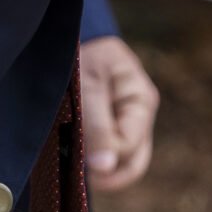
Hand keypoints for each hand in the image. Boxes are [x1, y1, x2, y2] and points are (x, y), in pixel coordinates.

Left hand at [78, 35, 159, 192]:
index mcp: (141, 101)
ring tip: (71, 160)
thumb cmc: (81, 55)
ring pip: (121, 165)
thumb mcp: (87, 86)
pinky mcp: (111, 130)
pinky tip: (72, 155)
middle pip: (133, 163)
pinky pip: (108, 157)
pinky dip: (92, 161)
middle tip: (75, 171)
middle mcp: (139, 117)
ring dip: (98, 169)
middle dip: (106, 174)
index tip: (77, 158)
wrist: (70, 37)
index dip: (104, 159)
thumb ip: (97, 125)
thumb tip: (105, 167)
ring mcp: (127, 125)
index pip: (128, 146)